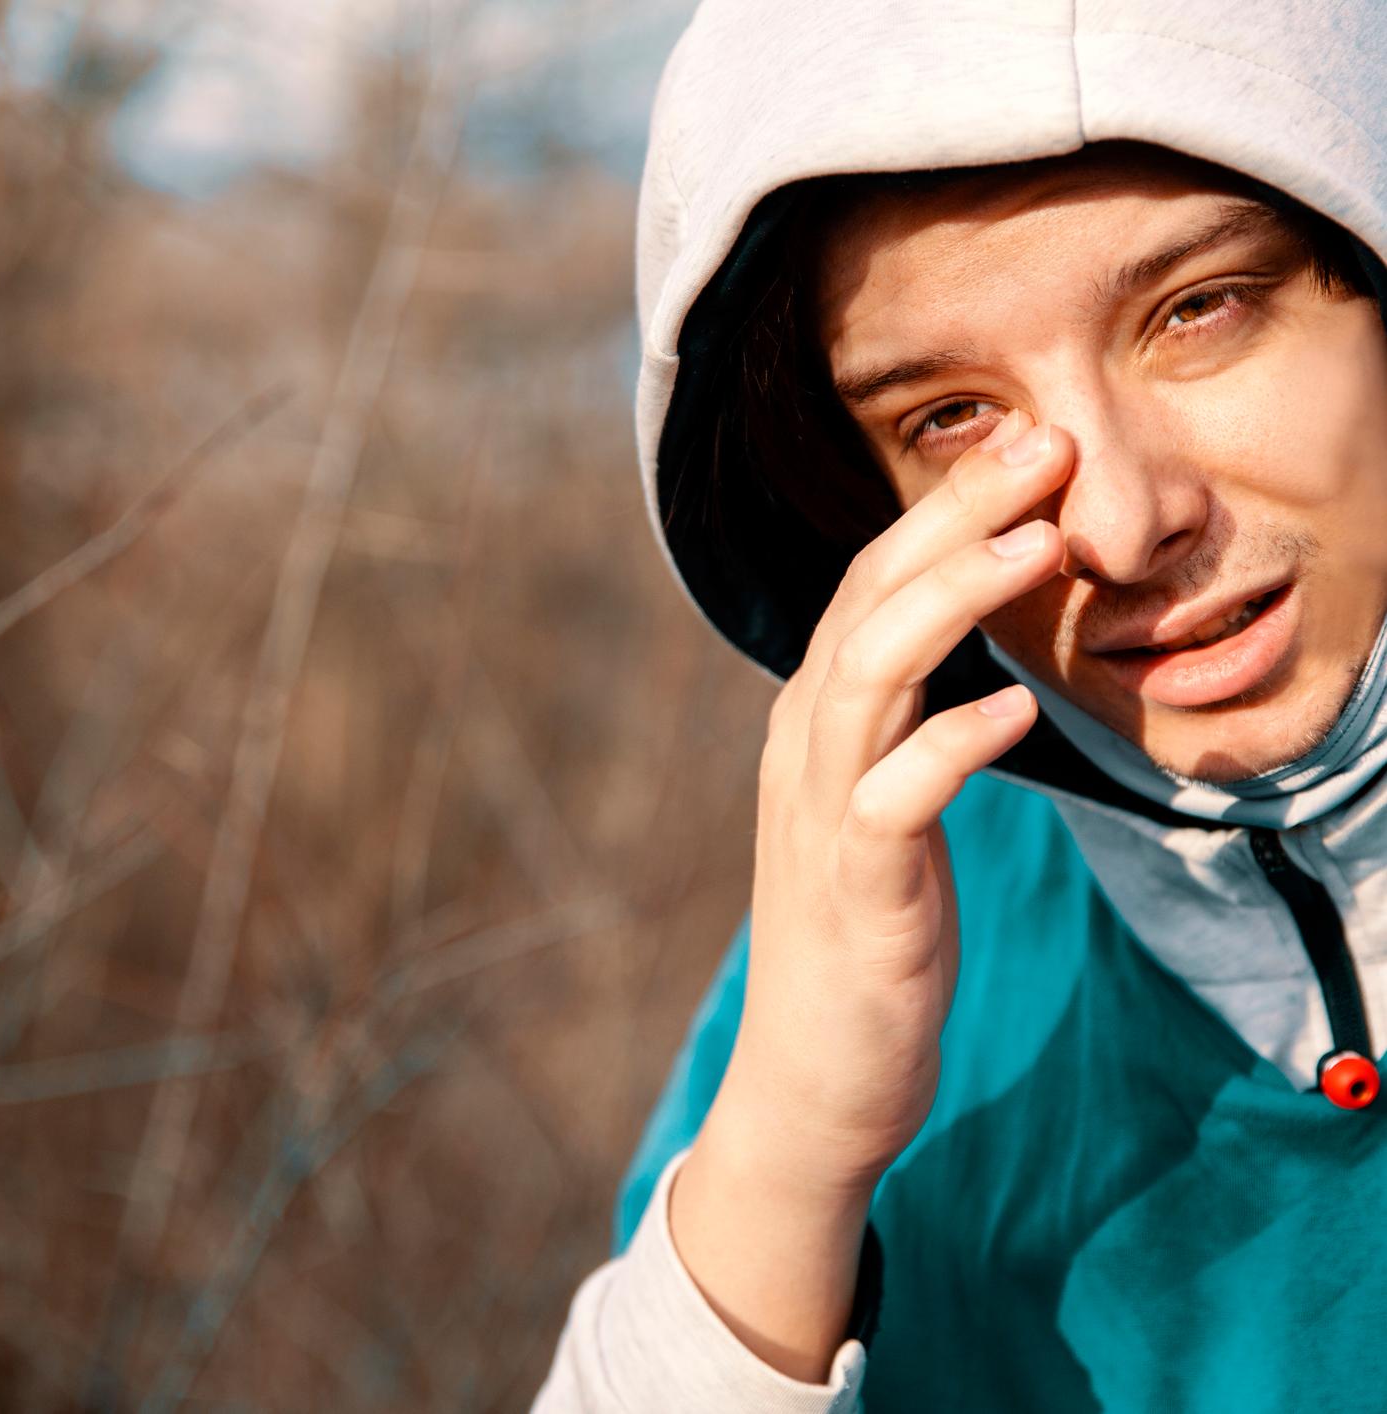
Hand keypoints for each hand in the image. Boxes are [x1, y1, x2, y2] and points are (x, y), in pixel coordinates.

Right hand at [705, 408, 1072, 1200]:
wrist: (813, 1074)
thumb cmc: (861, 929)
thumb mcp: (880, 803)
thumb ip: (902, 721)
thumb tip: (951, 651)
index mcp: (814, 721)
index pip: (867, 585)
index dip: (944, 510)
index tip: (1025, 449)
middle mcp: (804, 747)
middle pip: (865, 601)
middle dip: (953, 517)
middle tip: (1044, 447)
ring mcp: (822, 815)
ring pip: (868, 675)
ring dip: (951, 600)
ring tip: (1040, 543)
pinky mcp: (856, 888)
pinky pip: (895, 798)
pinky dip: (951, 744)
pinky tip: (1015, 709)